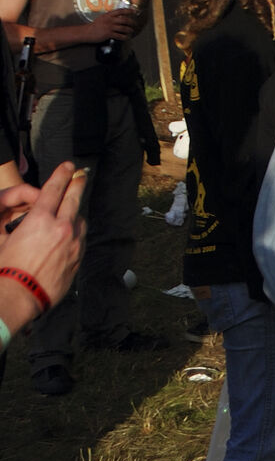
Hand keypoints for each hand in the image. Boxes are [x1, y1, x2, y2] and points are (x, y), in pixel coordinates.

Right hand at [0, 162, 85, 305]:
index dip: (61, 175)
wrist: (20, 295)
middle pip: (73, 199)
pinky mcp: (79, 256)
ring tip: (71, 210)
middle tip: (80, 175)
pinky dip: (76, 232)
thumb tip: (32, 220)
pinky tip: (70, 234)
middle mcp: (61, 228)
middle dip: (77, 184)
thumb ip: (22, 224)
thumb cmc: (7, 269)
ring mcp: (73, 242)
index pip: (53, 190)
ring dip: (75, 213)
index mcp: (40, 220)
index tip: (68, 166)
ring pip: (79, 220)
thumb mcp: (6, 240)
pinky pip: (81, 238)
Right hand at [95, 8, 140, 42]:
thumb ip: (110, 17)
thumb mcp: (102, 18)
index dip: (128, 11)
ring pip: (123, 28)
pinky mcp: (108, 34)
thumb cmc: (95, 26)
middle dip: (132, 22)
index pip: (120, 11)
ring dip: (129, 30)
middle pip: (124, 20)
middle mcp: (109, 20)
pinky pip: (119, 35)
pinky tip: (127, 37)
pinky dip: (125, 37)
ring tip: (132, 31)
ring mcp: (109, 27)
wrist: (87, 32)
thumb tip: (119, 16)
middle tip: (135, 24)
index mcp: (108, 15)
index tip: (134, 11)